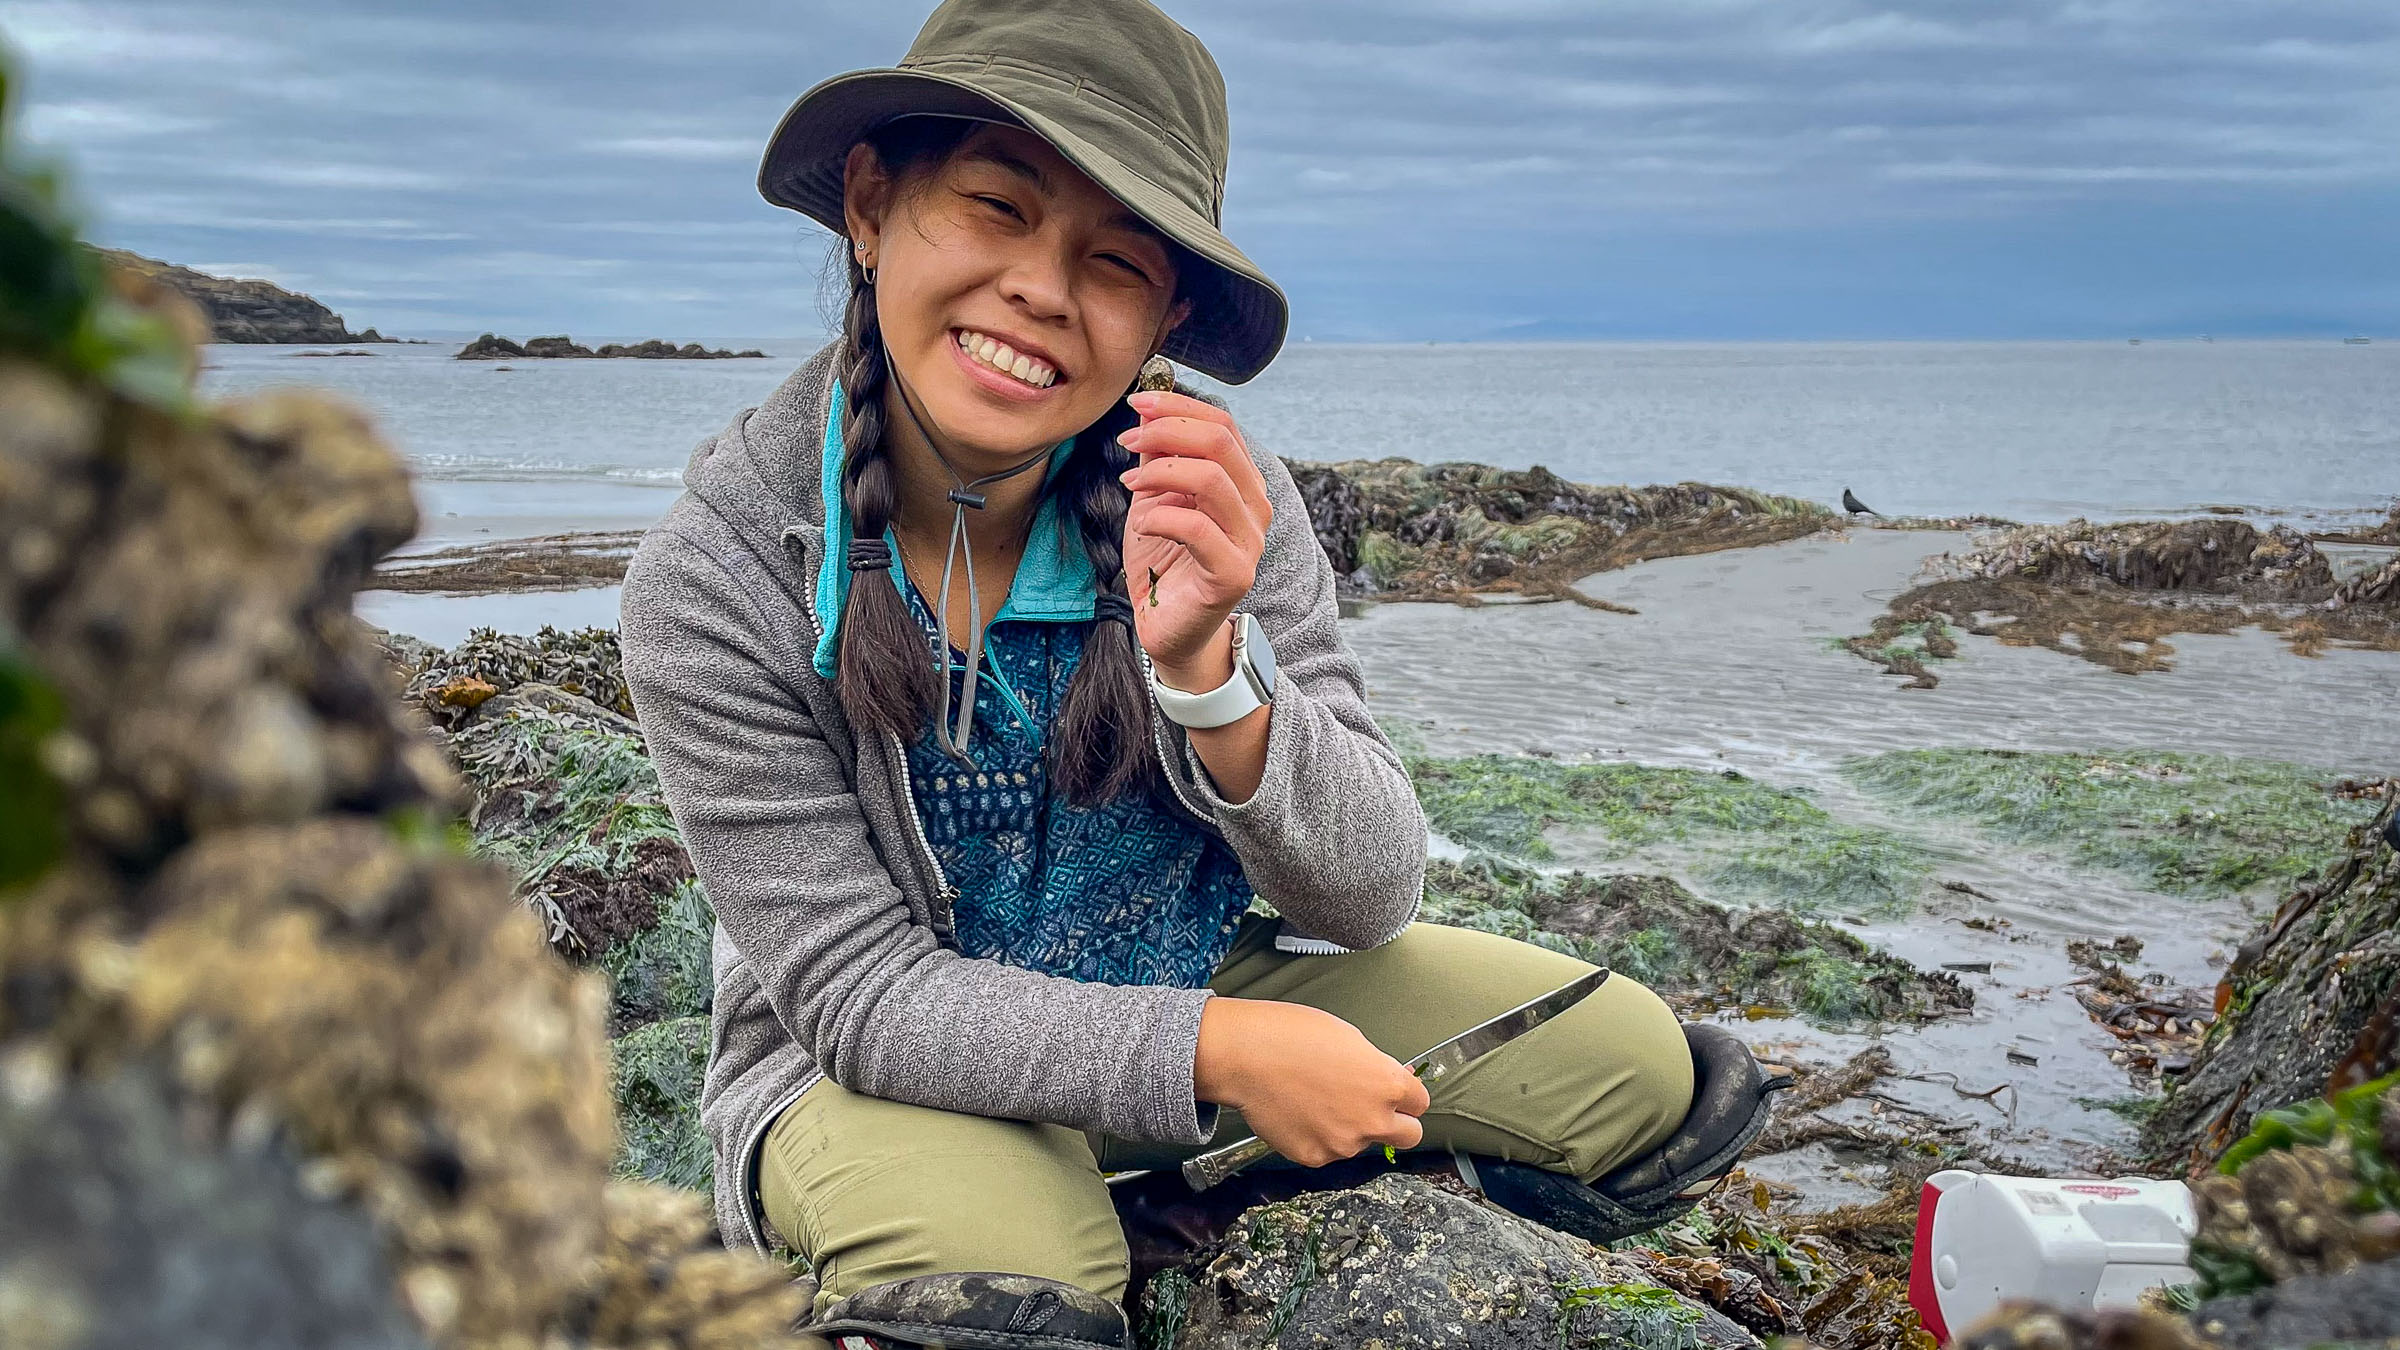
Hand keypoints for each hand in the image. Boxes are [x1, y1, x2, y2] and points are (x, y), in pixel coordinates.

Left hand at [1117, 390, 1272, 687]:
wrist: (1168, 627)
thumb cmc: (1163, 562)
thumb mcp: (1154, 498)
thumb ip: (1158, 458)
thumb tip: (1147, 410)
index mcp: (1241, 483)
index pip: (1223, 425)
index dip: (1179, 406)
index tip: (1138, 403)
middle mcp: (1254, 508)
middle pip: (1220, 443)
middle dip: (1167, 431)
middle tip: (1127, 439)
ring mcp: (1248, 541)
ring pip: (1210, 479)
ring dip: (1160, 472)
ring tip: (1130, 485)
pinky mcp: (1233, 573)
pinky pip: (1195, 527)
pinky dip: (1159, 516)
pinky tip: (1141, 524)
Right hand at [1193, 997, 1428, 1166]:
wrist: (1245, 1057)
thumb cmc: (1291, 1036)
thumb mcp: (1349, 1038)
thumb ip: (1377, 1067)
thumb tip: (1391, 1080)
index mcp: (1387, 1085)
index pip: (1420, 1103)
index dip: (1406, 1096)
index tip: (1396, 1093)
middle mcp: (1372, 1120)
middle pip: (1409, 1136)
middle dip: (1396, 1123)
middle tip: (1371, 1106)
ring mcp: (1343, 1144)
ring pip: (1361, 1143)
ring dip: (1350, 1128)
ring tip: (1318, 1099)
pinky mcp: (1315, 1157)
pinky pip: (1327, 1151)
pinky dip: (1318, 1137)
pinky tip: (1300, 1112)